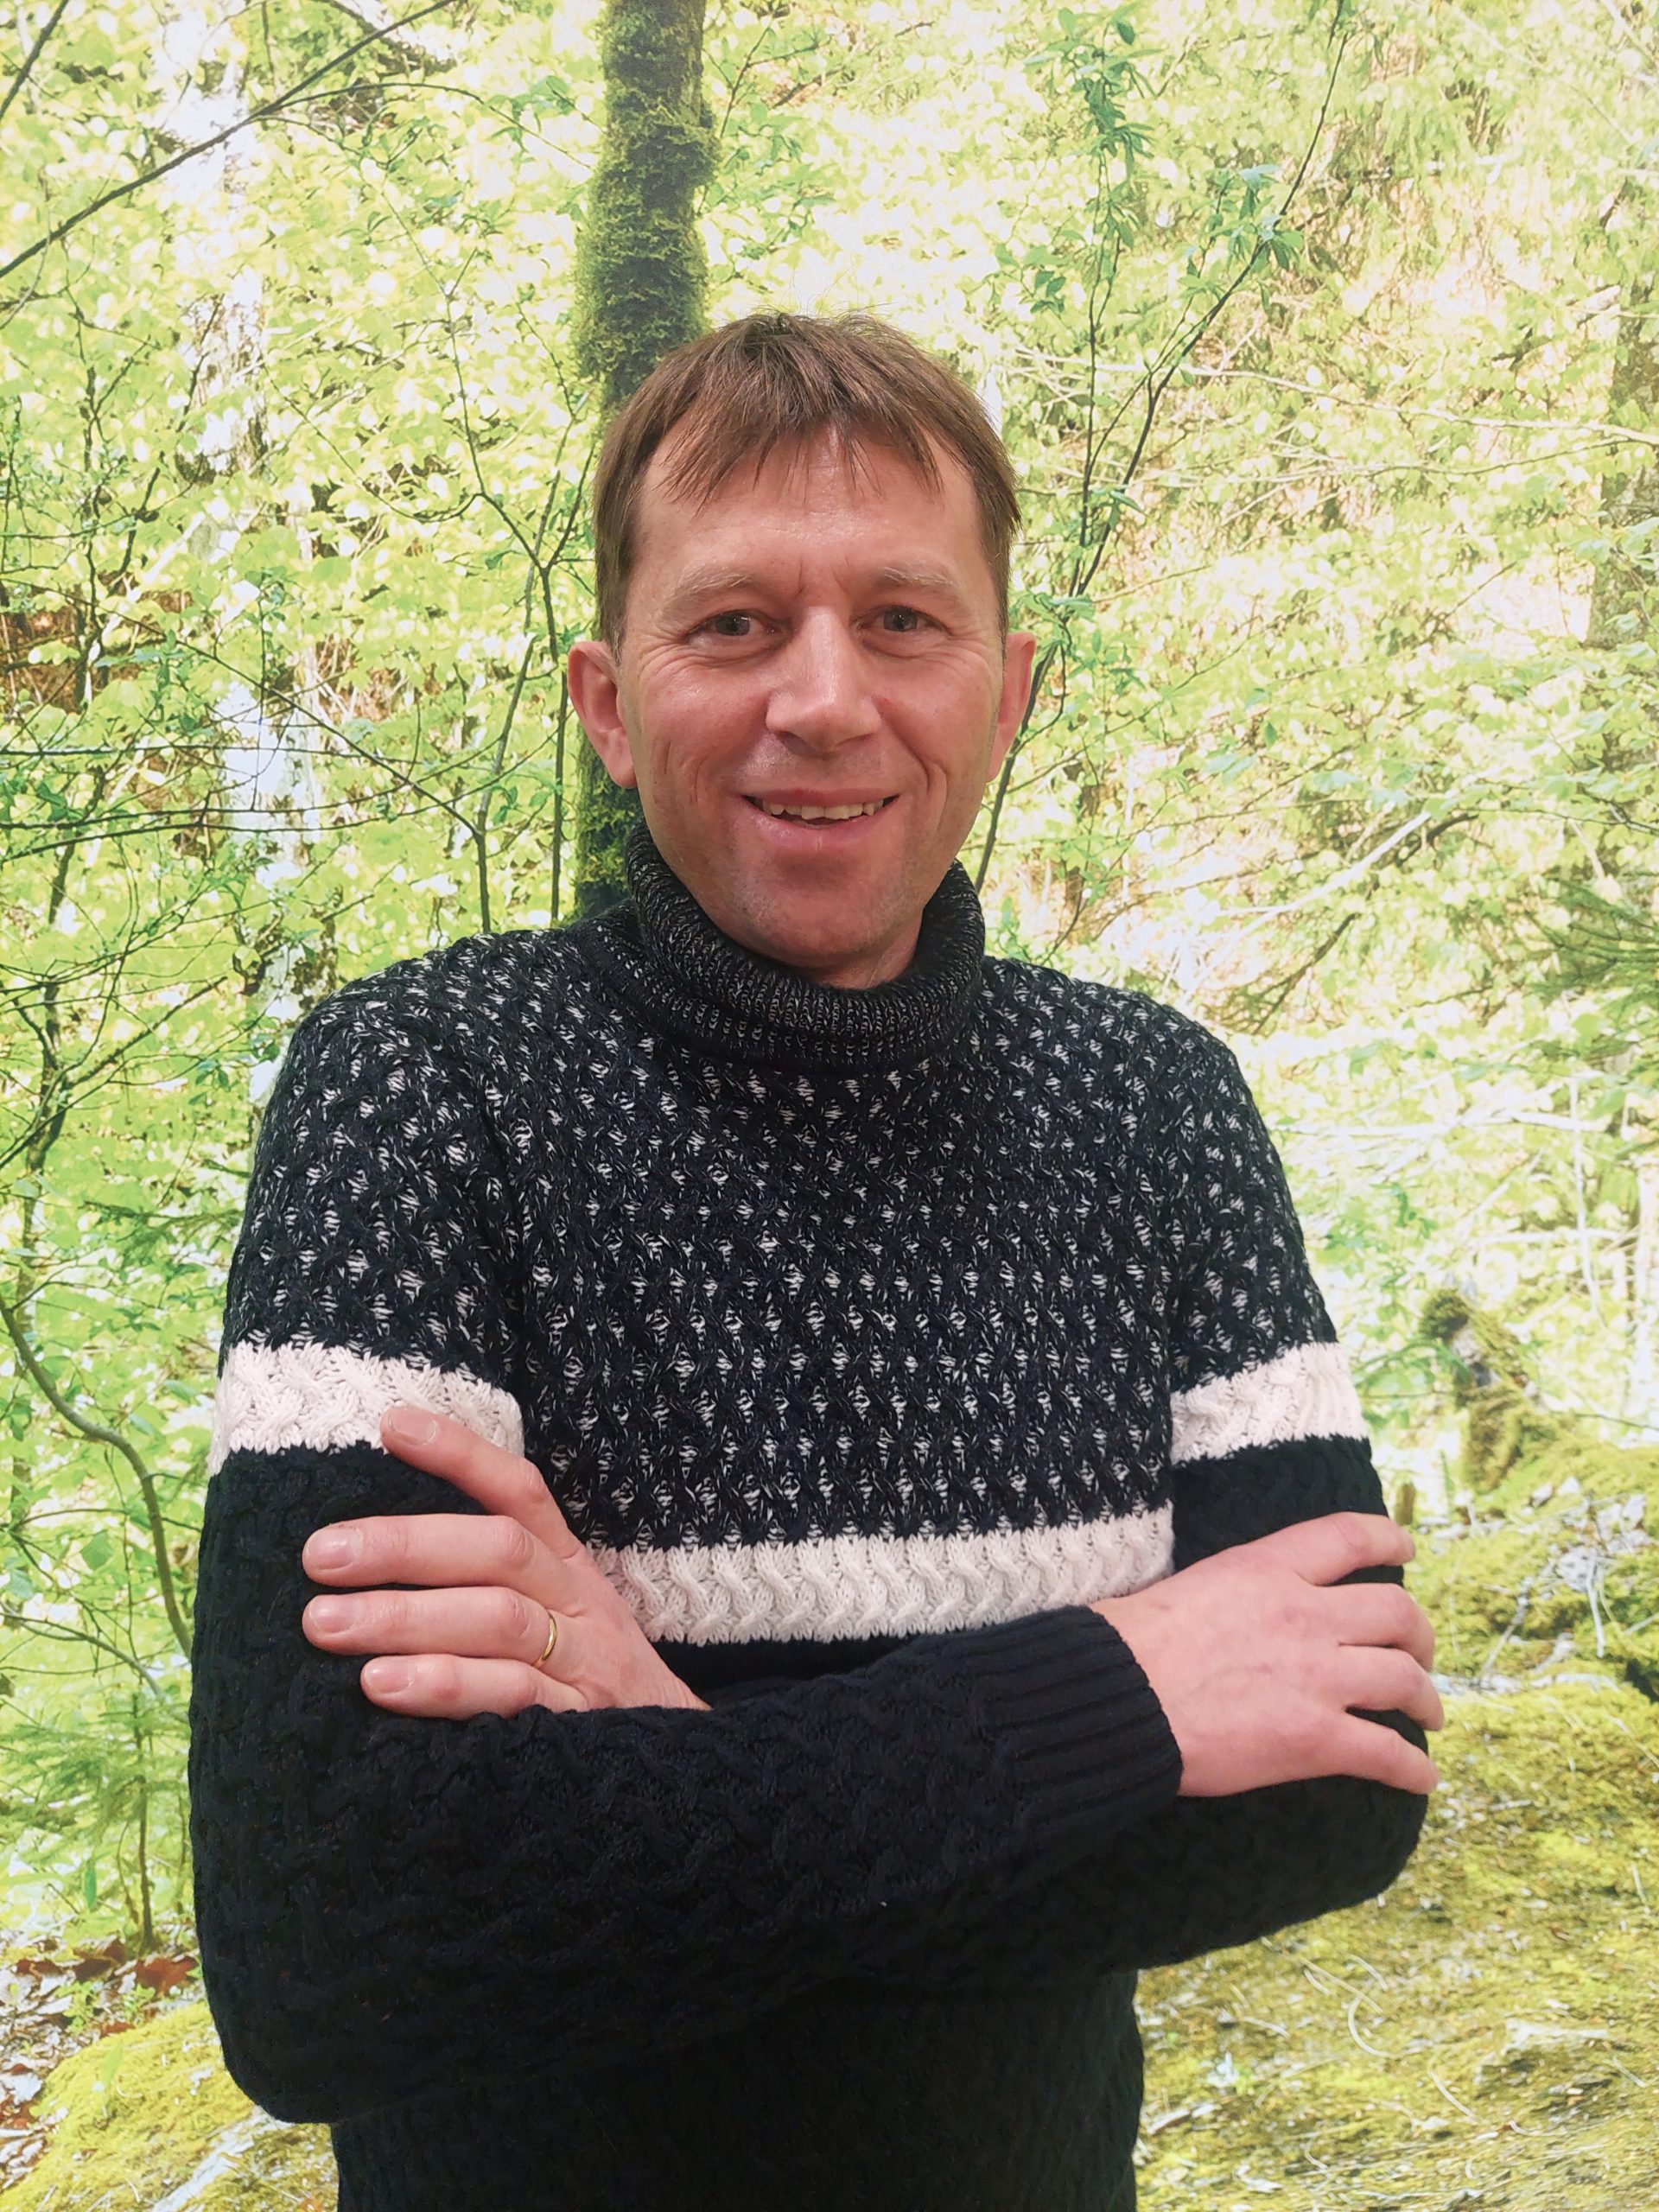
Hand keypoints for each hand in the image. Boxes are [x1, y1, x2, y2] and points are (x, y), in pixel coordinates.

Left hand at [300, 1405, 709, 1719]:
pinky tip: (385, 1687)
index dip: (461, 1454)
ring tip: (328, 1623)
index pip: (520, 1493)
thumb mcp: (554, 1620)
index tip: (392, 1427)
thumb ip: (483, 1584)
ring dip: (408, 1619)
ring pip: (499, 1620)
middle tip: (321, 1556)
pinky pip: (513, 1696)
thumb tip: (372, 1550)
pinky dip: (448, 1686)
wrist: (675, 1774)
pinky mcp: (579, 1725)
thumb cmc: (584, 1689)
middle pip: (499, 1552)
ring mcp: (584, 1664)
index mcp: (569, 1568)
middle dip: (405, 1547)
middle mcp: (579, 1604)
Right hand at [1091, 1511, 1442, 1798]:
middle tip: (1420, 1653)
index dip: (1388, 1541)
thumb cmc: (1132, 1640)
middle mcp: (1306, 1615)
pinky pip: (1386, 1754)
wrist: (1120, 1697)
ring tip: (1429, 1714)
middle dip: (1420, 1635)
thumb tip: (1244, 1605)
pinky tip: (1422, 1778)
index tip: (1407, 1550)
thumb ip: (1238, 1588)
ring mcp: (1317, 1678)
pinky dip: (1413, 1768)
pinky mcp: (1315, 1738)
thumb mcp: (1193, 1582)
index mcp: (1269, 1568)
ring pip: (1404, 1681)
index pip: (1349, 1537)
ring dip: (1427, 1700)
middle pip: (1396, 1613)